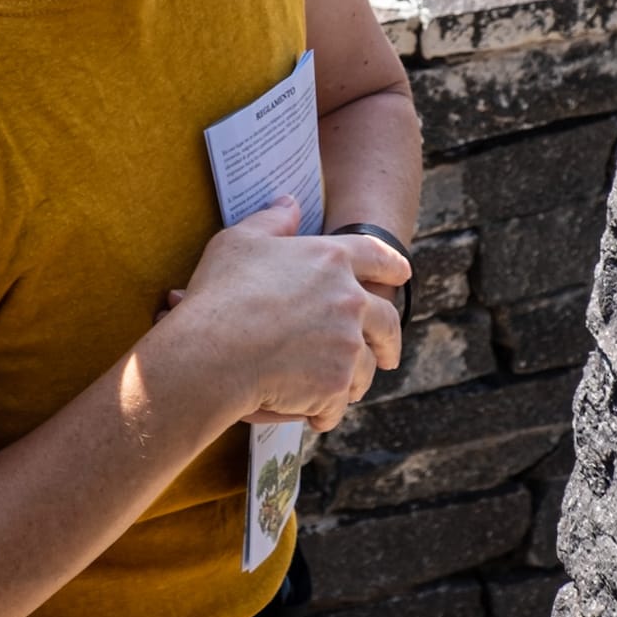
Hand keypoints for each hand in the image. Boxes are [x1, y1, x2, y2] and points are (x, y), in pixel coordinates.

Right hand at [165, 197, 406, 433]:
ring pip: (366, 366)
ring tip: (342, 389)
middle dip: (390, 339)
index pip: (377, 255)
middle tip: (388, 354)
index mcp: (331, 260)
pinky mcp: (337, 384)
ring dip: (356, 379)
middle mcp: (350, 300)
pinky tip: (312, 413)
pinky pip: (339, 402)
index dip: (392, 264)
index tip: (402, 274)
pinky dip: (326, 409)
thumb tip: (289, 203)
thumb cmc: (222, 293)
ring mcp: (347, 345)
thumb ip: (272, 220)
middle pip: (387, 321)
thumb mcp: (240, 241)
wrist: (214, 351)